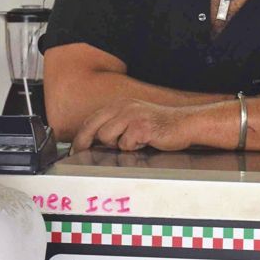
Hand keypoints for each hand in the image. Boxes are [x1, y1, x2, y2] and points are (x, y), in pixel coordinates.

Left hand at [73, 100, 202, 151]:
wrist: (185, 124)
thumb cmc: (160, 126)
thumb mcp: (134, 119)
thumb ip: (116, 125)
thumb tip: (94, 141)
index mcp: (120, 104)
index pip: (91, 120)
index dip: (80, 137)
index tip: (75, 149)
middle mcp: (123, 106)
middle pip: (93, 127)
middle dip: (86, 143)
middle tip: (81, 154)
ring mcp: (132, 116)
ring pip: (107, 137)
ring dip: (117, 145)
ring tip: (133, 143)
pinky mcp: (141, 127)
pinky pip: (125, 144)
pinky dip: (133, 148)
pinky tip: (144, 143)